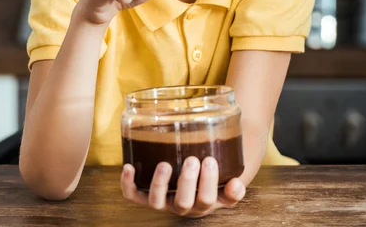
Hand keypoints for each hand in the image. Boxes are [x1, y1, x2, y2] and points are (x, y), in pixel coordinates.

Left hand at [121, 156, 245, 218]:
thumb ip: (234, 184)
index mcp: (204, 202)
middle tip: (192, 160)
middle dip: (187, 182)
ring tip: (165, 164)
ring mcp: (163, 202)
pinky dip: (128, 184)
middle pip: (184, 203)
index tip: (210, 160)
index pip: (208, 200)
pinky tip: (128, 167)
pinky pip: (134, 195)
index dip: (209, 183)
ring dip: (160, 184)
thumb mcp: (225, 180)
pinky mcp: (146, 196)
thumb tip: (237, 185)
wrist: (194, 179)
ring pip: (157, 203)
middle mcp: (183, 205)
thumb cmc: (210, 175)